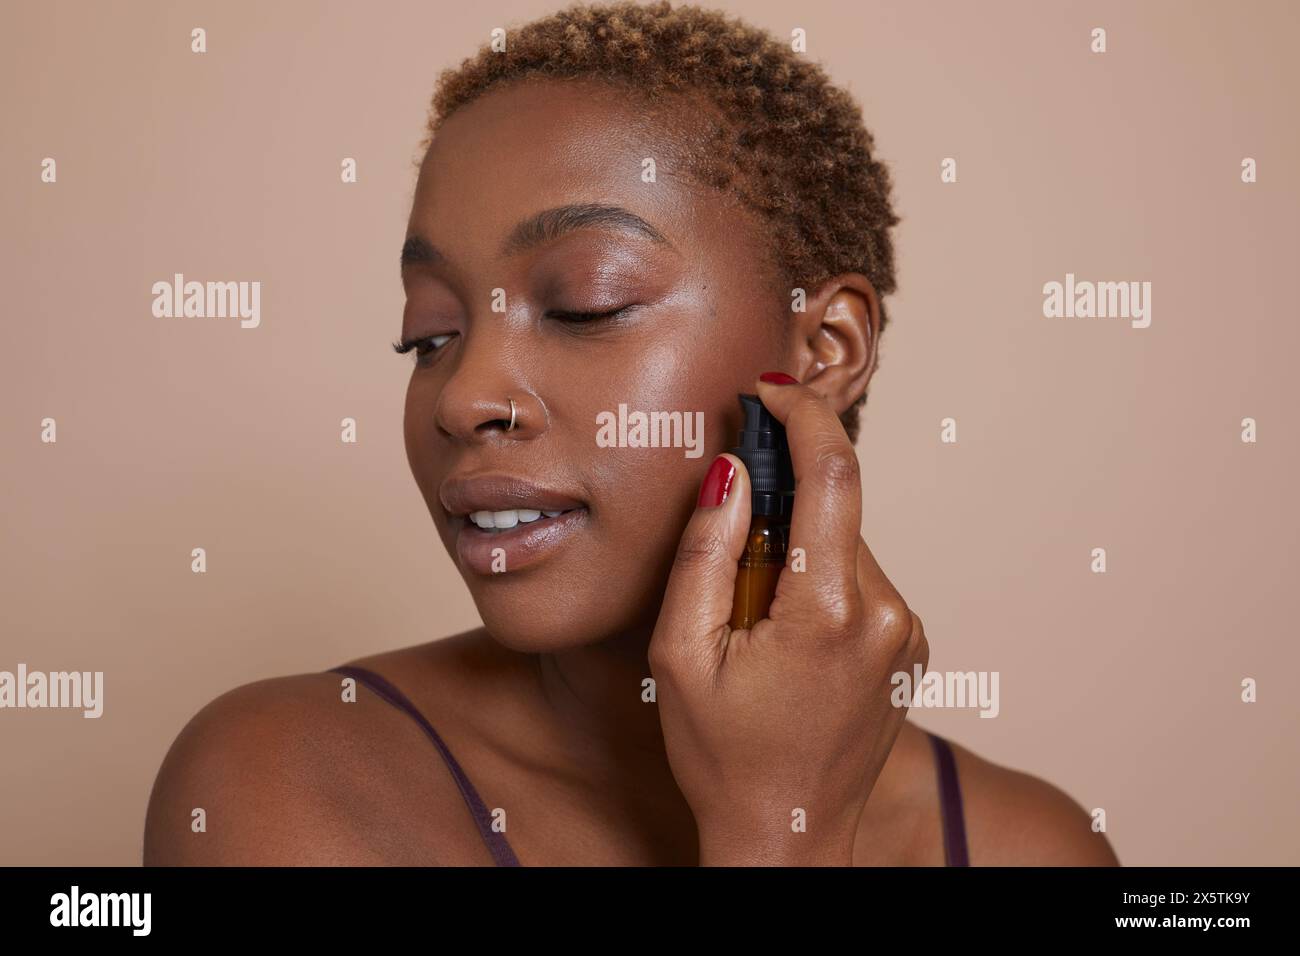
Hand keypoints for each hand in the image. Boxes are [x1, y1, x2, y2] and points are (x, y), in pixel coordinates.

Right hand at [648, 375, 928, 864]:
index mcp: (830, 611)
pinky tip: (782, 636)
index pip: (835, 474)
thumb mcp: (681, 654)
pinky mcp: (907, 646)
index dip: (803, 415)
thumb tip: (731, 472)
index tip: (771, 390)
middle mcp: (887, 615)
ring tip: (750, 623)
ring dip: (795, 553)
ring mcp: (905, 633)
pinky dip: (817, 582)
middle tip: (726, 552)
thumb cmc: (723, 756)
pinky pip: (859, 581)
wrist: (787, 836)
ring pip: (844, 546)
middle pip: (834, 511)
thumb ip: (706, 552)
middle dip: (778, 506)